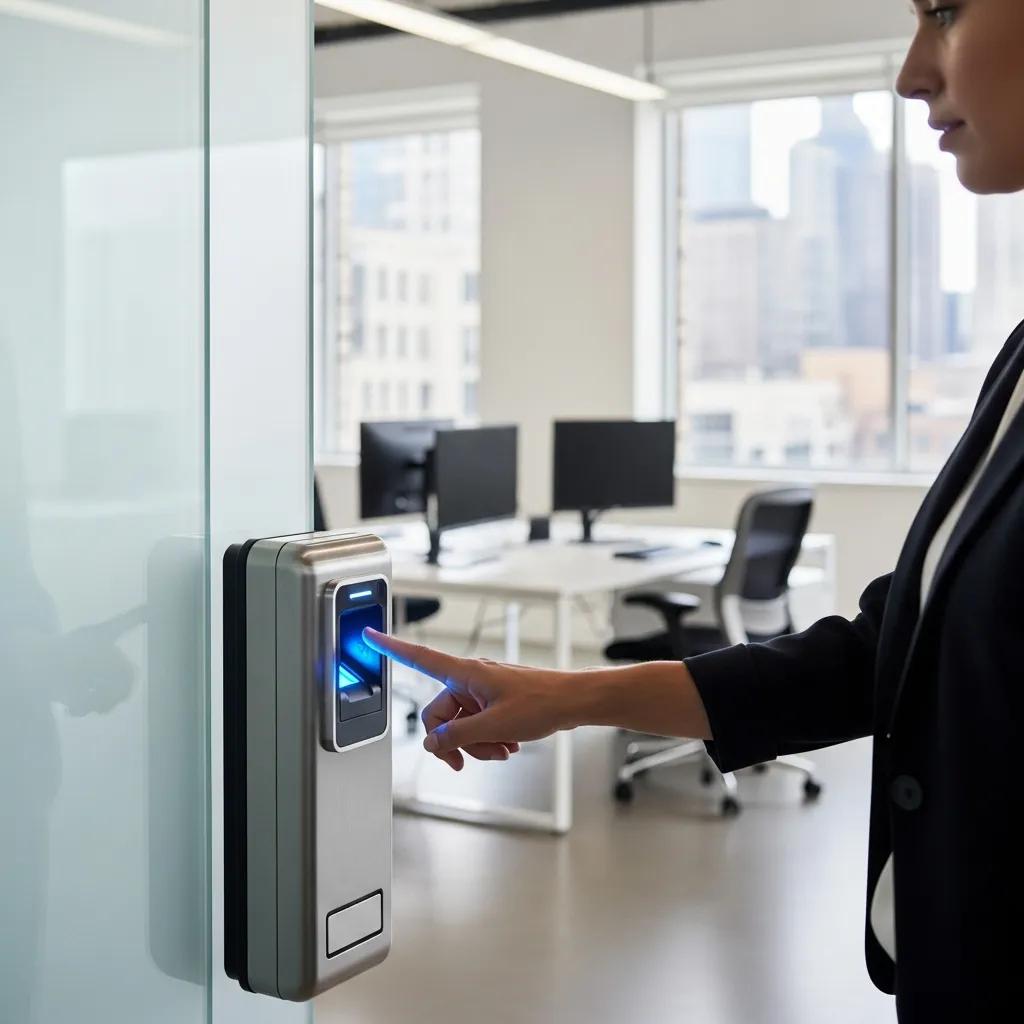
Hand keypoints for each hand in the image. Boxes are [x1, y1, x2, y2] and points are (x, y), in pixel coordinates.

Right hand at [363, 628, 576, 770]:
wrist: (574, 702)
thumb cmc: (542, 702)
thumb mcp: (494, 726)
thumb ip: (457, 736)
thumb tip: (432, 743)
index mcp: (465, 673)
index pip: (419, 657)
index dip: (391, 647)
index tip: (368, 634)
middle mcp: (470, 678)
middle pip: (440, 713)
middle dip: (454, 740)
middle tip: (468, 760)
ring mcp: (483, 689)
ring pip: (461, 723)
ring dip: (477, 743)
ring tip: (502, 750)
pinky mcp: (495, 700)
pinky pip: (478, 723)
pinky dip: (489, 738)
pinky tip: (508, 745)